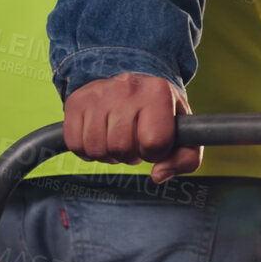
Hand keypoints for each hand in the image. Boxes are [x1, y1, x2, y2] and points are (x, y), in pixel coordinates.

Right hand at [62, 72, 201, 183]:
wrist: (134, 86)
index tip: (153, 143)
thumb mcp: (183, 133)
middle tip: (133, 141)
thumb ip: (185, 160)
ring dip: (108, 154)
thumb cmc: (161, 114)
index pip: (155, 142)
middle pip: (121, 147)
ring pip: (96, 148)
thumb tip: (158, 175)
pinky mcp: (76, 101)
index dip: (154, 153)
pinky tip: (100, 137)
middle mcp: (127, 88)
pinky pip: (75, 144)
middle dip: (129, 155)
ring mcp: (98, 93)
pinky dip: (87, 150)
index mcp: (159, 93)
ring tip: (118, 138)